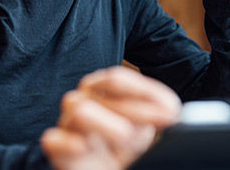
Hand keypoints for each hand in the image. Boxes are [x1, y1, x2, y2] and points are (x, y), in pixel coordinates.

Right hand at [41, 66, 180, 169]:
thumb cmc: (128, 146)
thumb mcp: (149, 125)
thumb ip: (159, 112)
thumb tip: (175, 112)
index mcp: (101, 88)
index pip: (116, 79)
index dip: (145, 93)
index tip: (171, 111)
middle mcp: (82, 99)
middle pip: (101, 95)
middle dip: (137, 111)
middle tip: (156, 130)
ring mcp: (67, 124)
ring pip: (80, 110)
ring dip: (110, 127)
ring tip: (126, 145)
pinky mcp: (57, 150)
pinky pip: (54, 139)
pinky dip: (71, 144)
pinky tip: (87, 149)